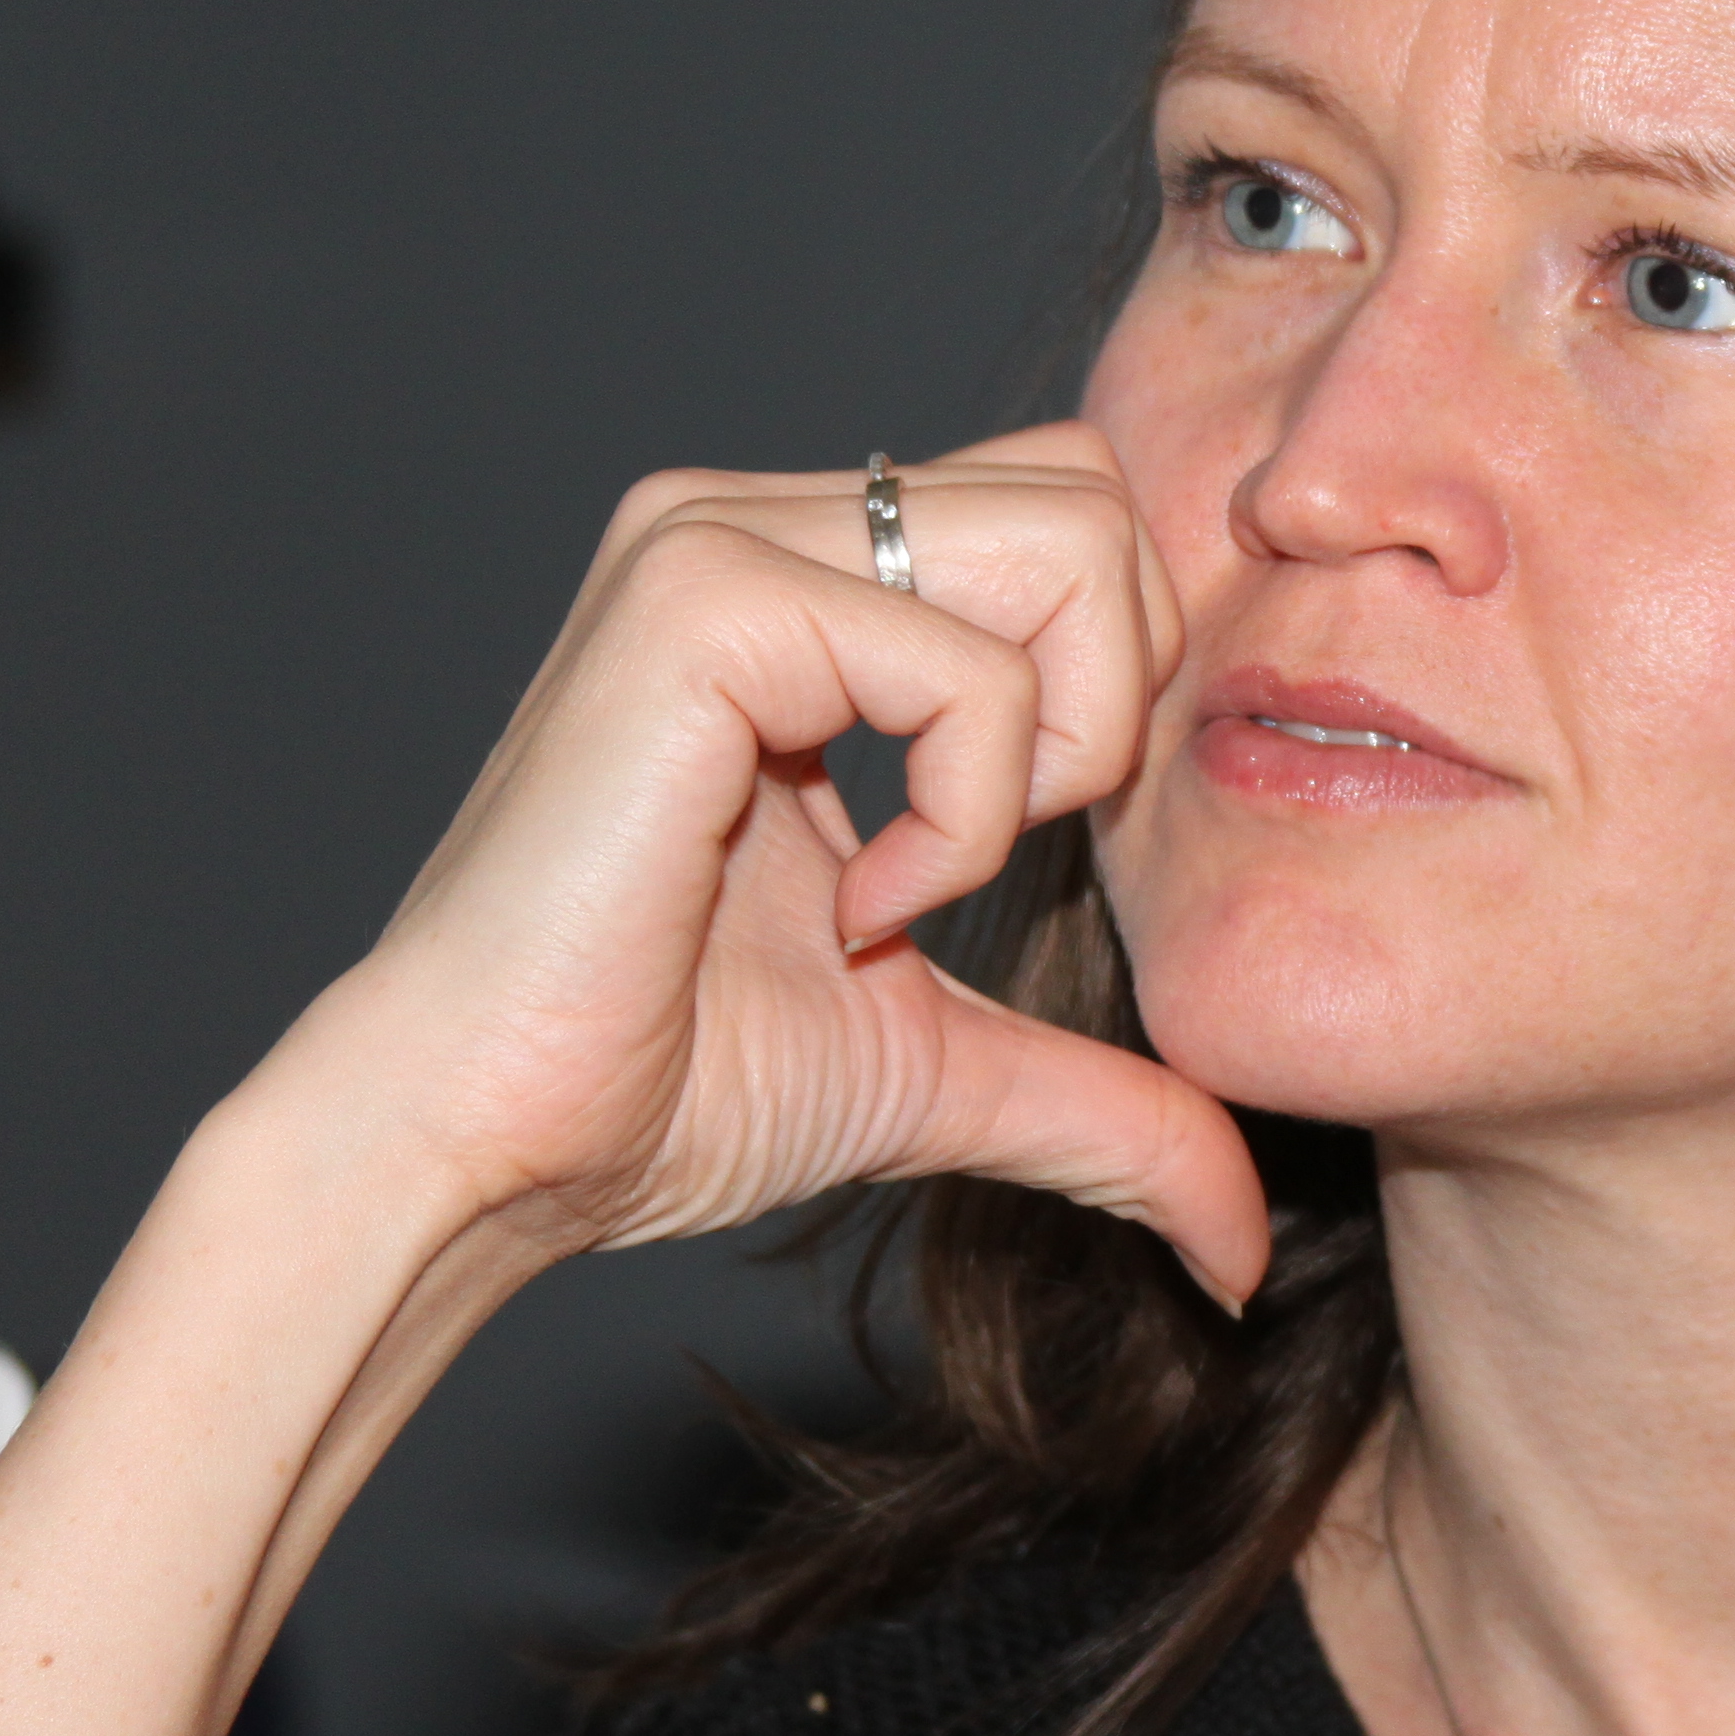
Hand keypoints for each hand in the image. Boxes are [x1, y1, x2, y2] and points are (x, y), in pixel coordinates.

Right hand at [301, 421, 1265, 1305]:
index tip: (999, 854)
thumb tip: (1246, 1241)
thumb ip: (1105, 1106)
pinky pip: (967, 661)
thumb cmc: (660, 1088)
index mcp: (809, 578)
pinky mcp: (702, 599)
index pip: (1081, 518)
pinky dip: (964, 814)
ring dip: (1050, 748)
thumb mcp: (942, 1065)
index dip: (1110, 691)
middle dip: (1114, 700)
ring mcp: (718, 537)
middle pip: (1101, 494)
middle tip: (994, 852)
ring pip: (1073, 535)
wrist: (488, 1148)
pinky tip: (855, 907)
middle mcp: (760, 517)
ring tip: (922, 881)